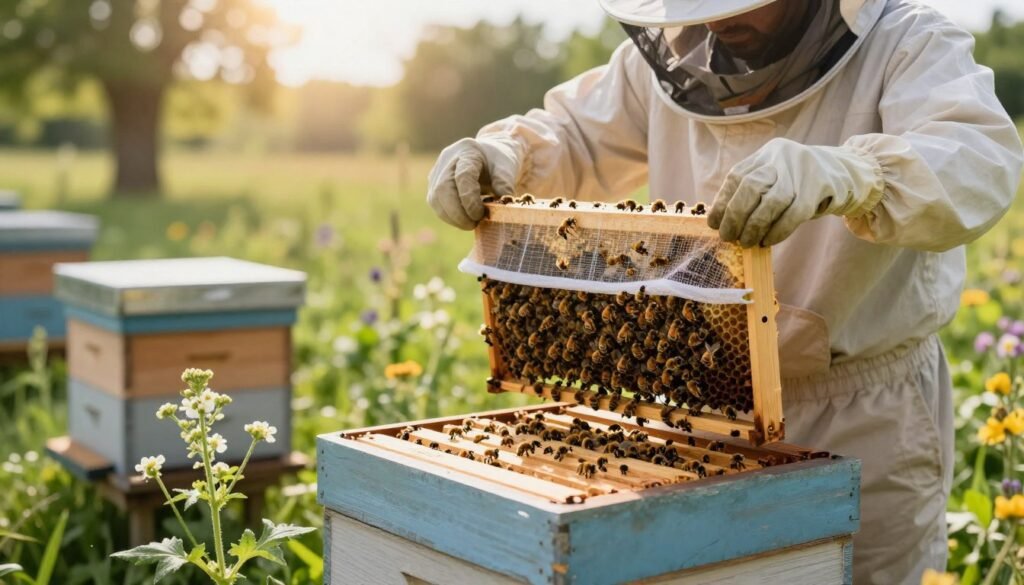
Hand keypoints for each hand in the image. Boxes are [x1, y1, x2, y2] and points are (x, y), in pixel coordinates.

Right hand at [427, 136, 522, 229]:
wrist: (486, 156)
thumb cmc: (497, 162)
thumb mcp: (507, 168)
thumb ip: (504, 183)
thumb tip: (502, 203)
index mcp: (468, 151)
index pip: (463, 176)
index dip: (469, 199)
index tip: (480, 214)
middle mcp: (447, 160)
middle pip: (443, 189)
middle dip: (458, 213)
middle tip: (474, 225)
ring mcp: (437, 172)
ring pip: (436, 199)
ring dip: (453, 218)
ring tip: (470, 224)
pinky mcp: (433, 185)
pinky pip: (437, 204)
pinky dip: (449, 217)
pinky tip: (463, 220)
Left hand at [708, 138, 883, 246]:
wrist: (847, 171)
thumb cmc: (802, 183)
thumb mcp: (776, 178)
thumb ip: (753, 193)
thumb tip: (724, 221)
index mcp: (766, 154)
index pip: (736, 177)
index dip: (722, 202)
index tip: (714, 224)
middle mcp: (781, 157)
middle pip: (751, 187)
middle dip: (735, 216)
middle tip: (729, 237)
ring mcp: (802, 170)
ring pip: (772, 201)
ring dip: (755, 226)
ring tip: (747, 242)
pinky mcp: (820, 187)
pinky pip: (794, 213)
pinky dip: (778, 231)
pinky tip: (768, 241)